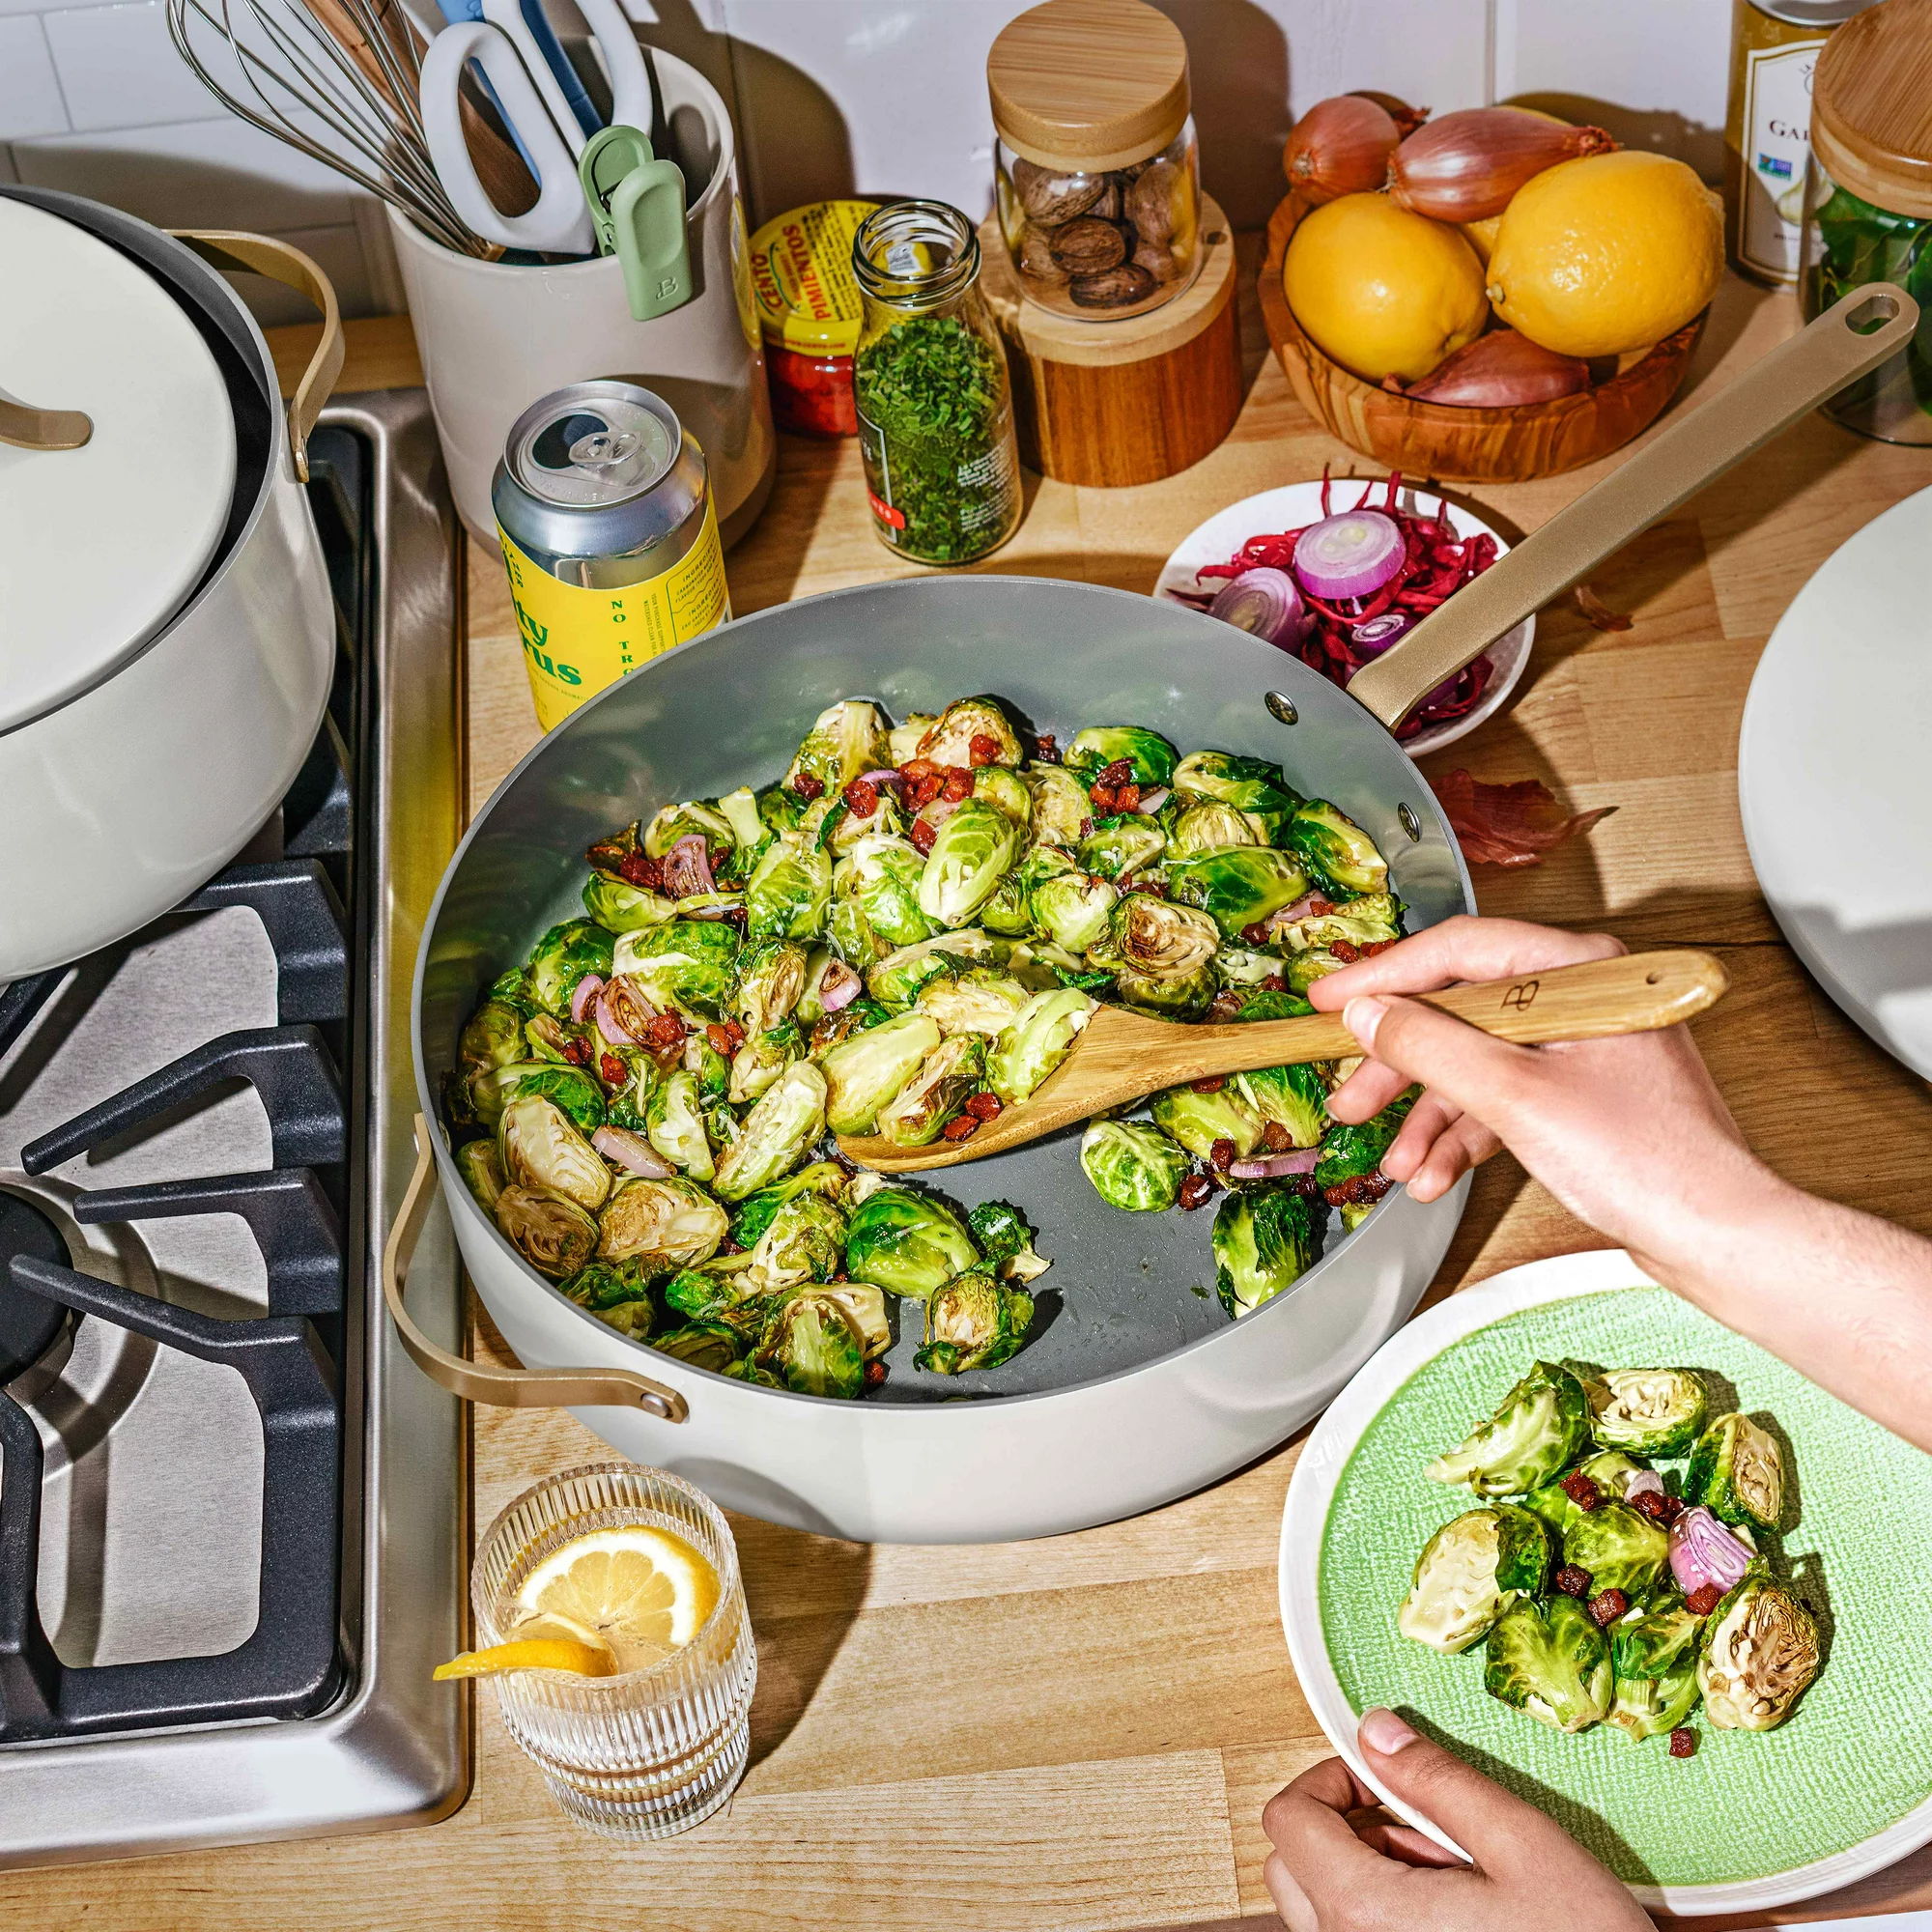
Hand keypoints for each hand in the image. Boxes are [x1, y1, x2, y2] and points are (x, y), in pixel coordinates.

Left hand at [1261, 1708, 1649, 1931]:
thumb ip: (1438, 1781)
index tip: (1383, 1777)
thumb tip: (1375, 1730)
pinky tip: (1460, 1917)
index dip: (1329, 1778)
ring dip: (1370, 1874)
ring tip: (1457, 1879)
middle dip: (1348, 1827)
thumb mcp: (1523, 1846)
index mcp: (1366, 1913)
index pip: (1288, 1820)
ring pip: (1324, 1908)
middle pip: (1293, 1865)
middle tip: (1426, 1828)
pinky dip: (1387, 1914)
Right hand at [1306, 916, 1762, 1278]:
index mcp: (1581, 973)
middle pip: (1461, 1014)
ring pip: (1476, 1065)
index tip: (1332, 1002)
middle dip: (1402, 1066)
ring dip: (1428, 1116)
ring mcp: (1582, 1051)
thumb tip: (1371, 1016)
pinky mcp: (1582, 1097)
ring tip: (1395, 1159)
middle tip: (1351, 1094)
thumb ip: (1432, 1048)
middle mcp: (1583, 1000)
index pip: (1460, 952)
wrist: (1715, 1234)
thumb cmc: (1650, 1161)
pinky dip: (1464, 1135)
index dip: (1386, 978)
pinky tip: (1433, 1172)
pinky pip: (1502, 1100)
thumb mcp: (1516, 1097)